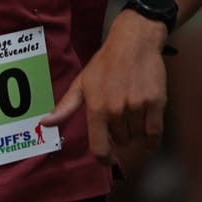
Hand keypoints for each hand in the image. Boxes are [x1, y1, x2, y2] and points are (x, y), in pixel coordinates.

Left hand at [48, 13, 166, 164]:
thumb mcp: (82, 83)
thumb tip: (45, 123)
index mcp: (96, 108)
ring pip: (138, 136)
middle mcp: (116, 110)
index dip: (105, 159)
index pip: (100, 147)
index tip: (109, 160)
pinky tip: (150, 136)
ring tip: (133, 113)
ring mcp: (137, 107)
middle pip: (121, 141)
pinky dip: (153, 138)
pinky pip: (155, 132)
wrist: (134, 41)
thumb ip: (65, 107)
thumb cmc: (105, 62)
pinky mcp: (156, 103)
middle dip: (120, 134)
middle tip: (120, 116)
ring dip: (136, 132)